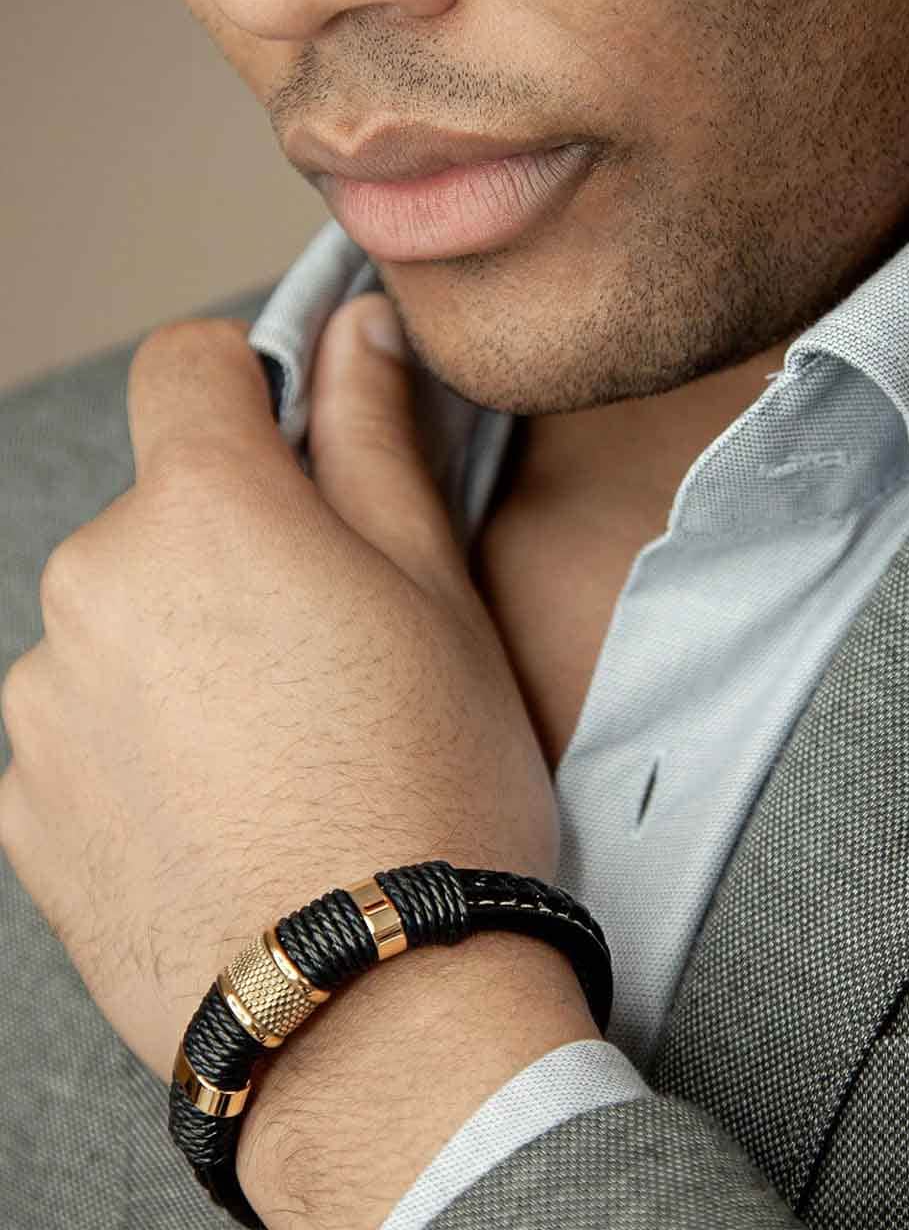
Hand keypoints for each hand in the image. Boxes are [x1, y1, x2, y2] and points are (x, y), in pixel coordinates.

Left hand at [0, 295, 558, 1087]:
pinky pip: (77, 722)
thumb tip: (355, 330)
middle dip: (229, 539)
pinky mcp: (19, 805)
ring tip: (274, 743)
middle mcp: (89, 584)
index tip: (297, 443)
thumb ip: (376, 438)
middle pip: (157, 507)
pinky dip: (135, 737)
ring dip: (177, 643)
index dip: (251, 385)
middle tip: (324, 639)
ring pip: (115, 617)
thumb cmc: (432, 783)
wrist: (372, 1013)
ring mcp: (40, 702)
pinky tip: (217, 806)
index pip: (188, 363)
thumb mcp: (434, 590)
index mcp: (203, 510)